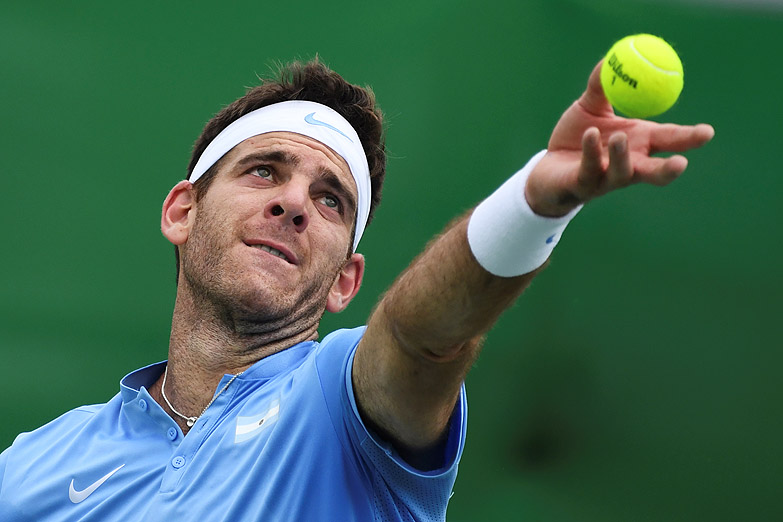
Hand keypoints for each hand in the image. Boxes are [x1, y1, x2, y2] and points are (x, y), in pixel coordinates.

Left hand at [525, 61, 714, 216]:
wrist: (547, 168)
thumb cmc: (575, 137)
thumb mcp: (589, 107)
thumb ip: (601, 84)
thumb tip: (612, 57)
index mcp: (638, 143)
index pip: (669, 142)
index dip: (689, 139)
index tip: (708, 132)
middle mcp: (628, 166)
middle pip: (655, 172)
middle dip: (670, 169)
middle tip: (682, 162)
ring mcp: (606, 179)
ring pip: (623, 174)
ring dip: (622, 156)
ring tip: (618, 137)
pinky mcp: (583, 185)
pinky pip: (590, 170)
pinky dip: (591, 151)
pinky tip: (590, 134)